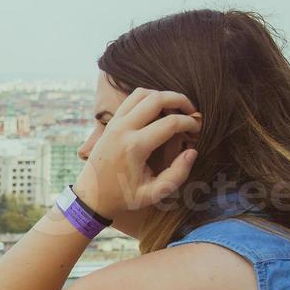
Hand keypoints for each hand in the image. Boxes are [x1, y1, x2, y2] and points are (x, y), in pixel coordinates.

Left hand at [73, 88, 199, 218]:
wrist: (91, 195)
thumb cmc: (123, 196)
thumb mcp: (154, 194)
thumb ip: (177, 174)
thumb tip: (192, 151)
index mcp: (134, 147)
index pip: (170, 123)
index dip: (190, 123)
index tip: (198, 129)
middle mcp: (123, 129)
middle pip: (156, 99)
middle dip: (180, 100)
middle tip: (193, 111)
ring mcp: (114, 123)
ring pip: (142, 93)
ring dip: (162, 96)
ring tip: (176, 108)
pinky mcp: (111, 122)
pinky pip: (131, 99)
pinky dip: (148, 98)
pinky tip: (159, 111)